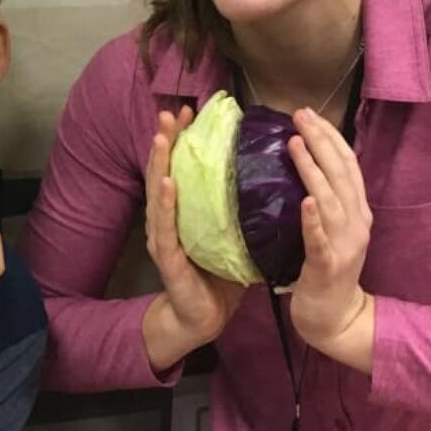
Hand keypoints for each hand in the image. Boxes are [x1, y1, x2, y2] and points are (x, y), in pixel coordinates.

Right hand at [142, 107, 246, 370]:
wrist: (204, 318)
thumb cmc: (219, 277)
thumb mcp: (234, 236)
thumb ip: (241, 210)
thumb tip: (271, 178)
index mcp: (185, 213)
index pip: (184, 169)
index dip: (186, 141)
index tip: (193, 113)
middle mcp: (168, 219)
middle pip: (164, 172)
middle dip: (167, 141)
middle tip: (172, 112)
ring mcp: (164, 236)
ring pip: (158, 192)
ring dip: (160, 163)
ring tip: (163, 136)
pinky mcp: (167, 257)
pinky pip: (166, 226)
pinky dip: (165, 203)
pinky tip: (167, 182)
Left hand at [286, 108, 374, 366]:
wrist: (336, 318)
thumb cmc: (326, 270)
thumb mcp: (332, 229)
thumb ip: (324, 201)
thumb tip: (304, 164)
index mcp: (357, 211)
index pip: (347, 165)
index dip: (330, 136)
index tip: (309, 114)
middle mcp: (357, 222)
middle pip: (341, 173)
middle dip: (321, 141)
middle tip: (299, 115)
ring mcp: (345, 244)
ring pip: (330, 199)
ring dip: (313, 170)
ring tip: (294, 144)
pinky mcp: (328, 266)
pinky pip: (319, 239)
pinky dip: (313, 219)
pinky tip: (304, 200)